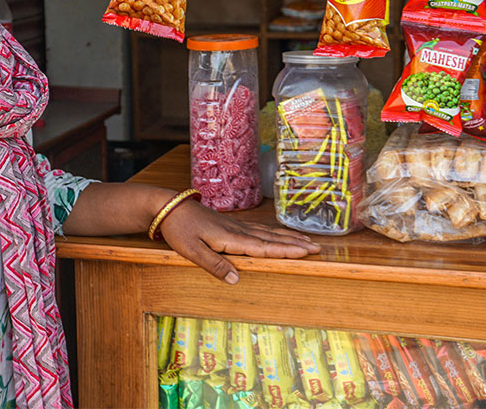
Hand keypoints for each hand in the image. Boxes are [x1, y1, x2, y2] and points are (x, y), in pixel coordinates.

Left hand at [158, 199, 320, 284]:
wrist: (168, 206)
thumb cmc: (179, 229)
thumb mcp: (192, 250)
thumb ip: (214, 265)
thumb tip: (238, 279)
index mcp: (230, 238)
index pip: (263, 247)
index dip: (285, 250)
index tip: (306, 252)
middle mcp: (237, 230)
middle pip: (271, 238)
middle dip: (295, 243)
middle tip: (317, 247)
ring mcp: (235, 225)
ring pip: (266, 232)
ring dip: (287, 237)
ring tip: (306, 241)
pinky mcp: (230, 223)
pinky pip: (258, 229)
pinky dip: (273, 232)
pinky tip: (278, 234)